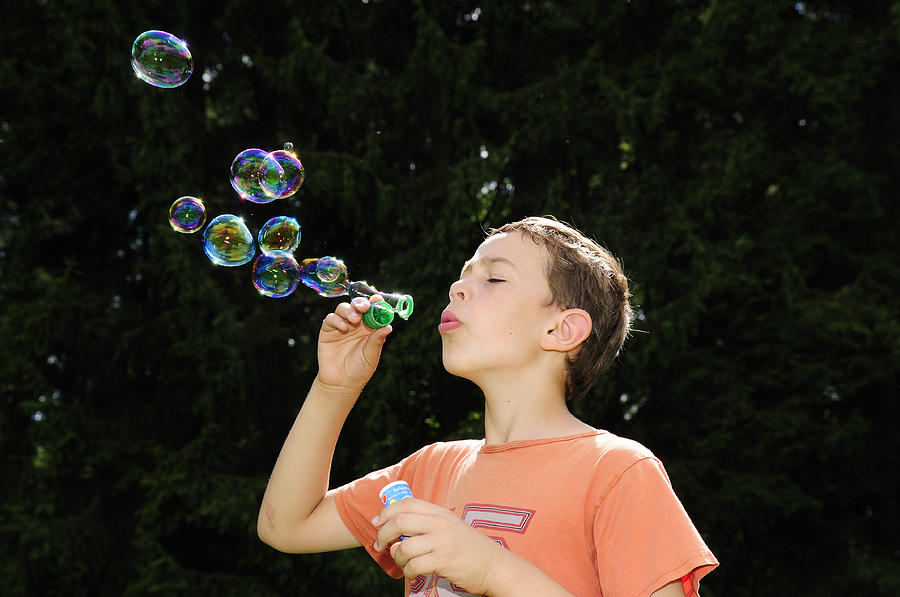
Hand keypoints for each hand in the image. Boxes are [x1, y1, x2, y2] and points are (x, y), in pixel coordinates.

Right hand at [316, 295, 391, 393]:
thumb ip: (377, 340)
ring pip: (344, 308)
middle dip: (361, 303)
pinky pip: (331, 318)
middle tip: (365, 307)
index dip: (376, 303)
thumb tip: (388, 326)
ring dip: (350, 310)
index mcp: (369, 327)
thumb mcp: (371, 355)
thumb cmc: (360, 369)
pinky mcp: (328, 330)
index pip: (373, 310)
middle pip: (358, 305)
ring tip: (354, 320)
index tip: (379, 299)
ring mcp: (341, 325)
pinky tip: (344, 328)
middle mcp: (356, 324)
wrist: (341, 382)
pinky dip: (337, 319)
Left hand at [372, 499, 501, 594]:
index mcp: (440, 512)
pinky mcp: (444, 561)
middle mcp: (440, 524)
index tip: (376, 523)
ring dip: (397, 557)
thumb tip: (396, 531)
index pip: (407, 504)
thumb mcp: (450, 526)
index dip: (386, 512)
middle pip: (400, 522)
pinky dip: (408, 572)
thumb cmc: (468, 547)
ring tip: (403, 562)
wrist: (494, 565)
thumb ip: (427, 523)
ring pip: (404, 547)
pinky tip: (413, 573)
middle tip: (380, 544)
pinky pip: (414, 566)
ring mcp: (442, 542)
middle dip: (383, 534)